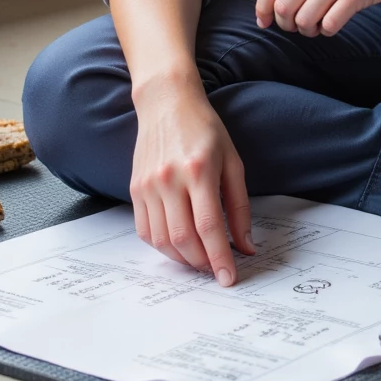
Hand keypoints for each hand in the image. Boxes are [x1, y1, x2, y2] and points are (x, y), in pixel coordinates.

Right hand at [130, 73, 254, 284]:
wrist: (167, 102)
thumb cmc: (204, 129)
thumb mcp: (233, 161)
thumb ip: (240, 206)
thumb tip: (246, 245)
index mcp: (199, 170)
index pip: (209, 227)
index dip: (220, 258)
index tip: (229, 278)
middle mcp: (169, 179)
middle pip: (184, 239)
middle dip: (203, 263)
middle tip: (216, 268)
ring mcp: (148, 185)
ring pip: (162, 241)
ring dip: (183, 259)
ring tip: (200, 259)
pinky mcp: (134, 188)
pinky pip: (145, 231)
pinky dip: (162, 246)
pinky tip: (178, 244)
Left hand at [252, 0, 380, 36]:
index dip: (261, 8)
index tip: (264, 21)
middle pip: (283, 6)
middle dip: (284, 24)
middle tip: (296, 25)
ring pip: (303, 19)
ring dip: (306, 29)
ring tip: (316, 25)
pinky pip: (329, 24)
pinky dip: (327, 30)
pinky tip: (334, 23)